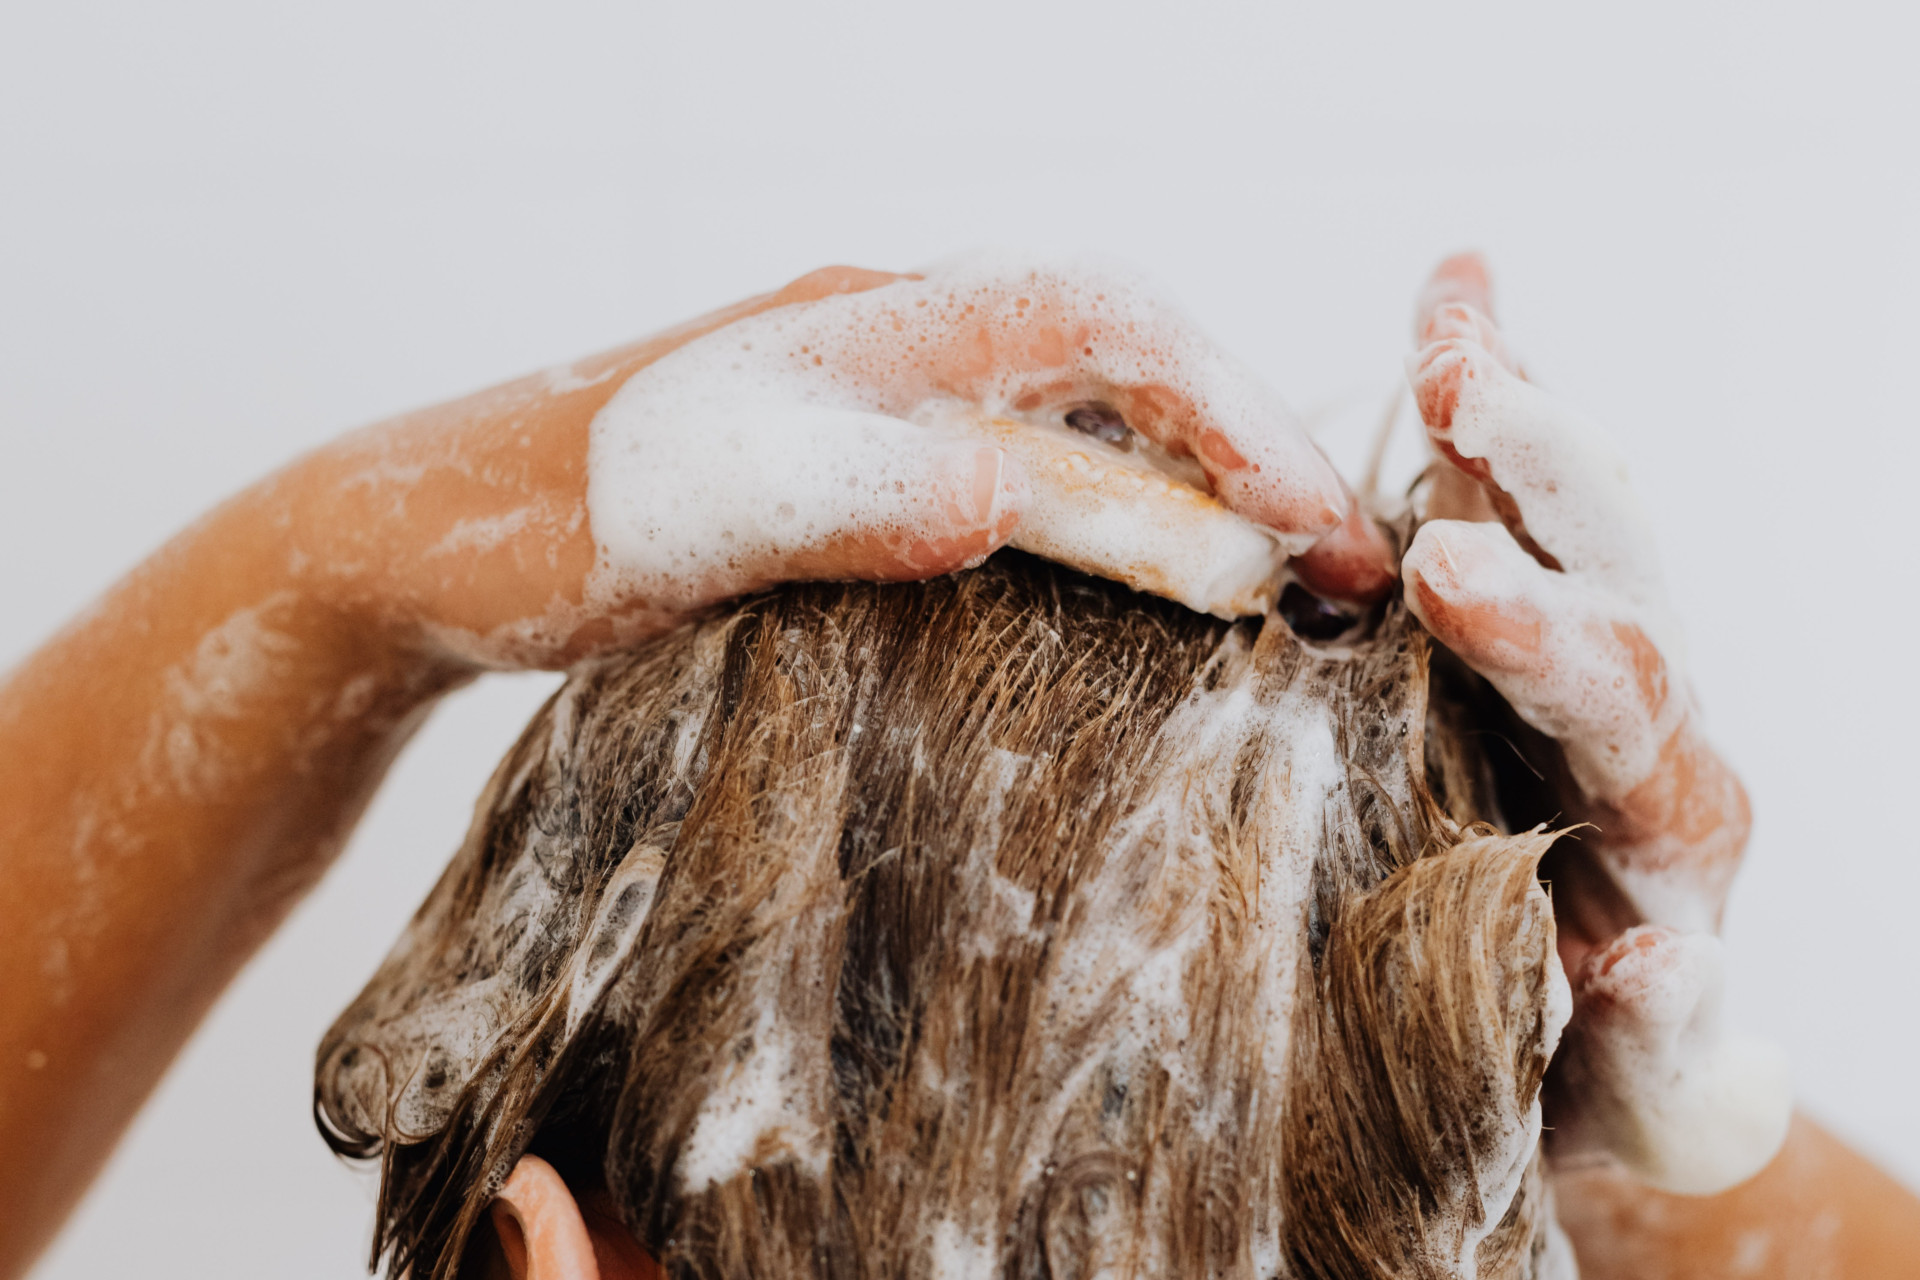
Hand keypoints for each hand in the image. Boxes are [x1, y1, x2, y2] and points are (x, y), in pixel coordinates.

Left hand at [288, 254, 1390, 669]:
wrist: (419, 538)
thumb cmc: (544, 520)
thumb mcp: (705, 515)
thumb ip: (863, 496)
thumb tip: (1029, 501)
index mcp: (879, 320)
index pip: (1112, 325)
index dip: (1239, 415)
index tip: (1321, 531)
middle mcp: (896, 336)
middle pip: (1125, 357)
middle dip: (1249, 450)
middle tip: (1341, 575)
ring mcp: (877, 396)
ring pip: (1082, 410)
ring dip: (1190, 484)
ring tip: (1275, 580)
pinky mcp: (853, 463)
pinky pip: (1022, 466)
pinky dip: (1108, 515)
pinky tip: (1131, 584)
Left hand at [1398, 255, 1788, 1193]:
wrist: (1525, 1060)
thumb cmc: (1481, 822)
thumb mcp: (1465, 633)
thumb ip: (1473, 476)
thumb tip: (1465, 272)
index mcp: (1589, 662)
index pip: (1570, 516)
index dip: (1515, 415)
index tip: (1442, 323)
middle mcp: (1641, 757)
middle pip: (1617, 611)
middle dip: (1545, 499)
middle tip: (1451, 413)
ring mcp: (1661, 895)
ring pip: (1652, 770)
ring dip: (1565, 663)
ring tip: (1454, 576)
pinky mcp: (1648, 1054)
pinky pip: (1665, 1032)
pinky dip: (1662, 1001)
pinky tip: (1643, 967)